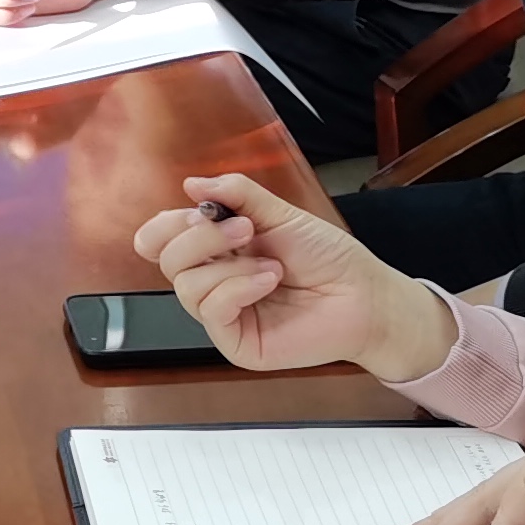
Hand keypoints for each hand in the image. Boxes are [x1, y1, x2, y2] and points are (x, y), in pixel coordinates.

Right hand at [130, 172, 457, 381]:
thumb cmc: (328, 257)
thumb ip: (236, 195)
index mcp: (217, 248)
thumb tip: (192, 183)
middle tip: (245, 228)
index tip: (201, 209)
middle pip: (167, 259)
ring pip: (185, 285)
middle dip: (200, 237)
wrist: (364, 295)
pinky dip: (237, 288)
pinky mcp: (235, 341)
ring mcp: (223, 313)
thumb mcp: (280, 214)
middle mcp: (213, 280)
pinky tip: (268, 281)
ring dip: (229, 265)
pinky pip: (211, 310)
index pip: (161, 238)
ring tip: (271, 263)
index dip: (168, 223)